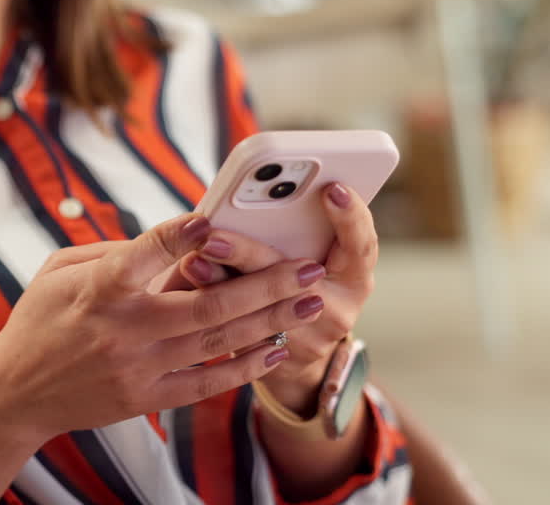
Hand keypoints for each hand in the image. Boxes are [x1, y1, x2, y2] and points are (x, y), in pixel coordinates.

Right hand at [0, 213, 326, 444]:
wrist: (17, 393)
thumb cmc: (40, 319)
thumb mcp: (60, 270)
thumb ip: (115, 251)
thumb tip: (174, 240)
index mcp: (100, 288)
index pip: (148, 253)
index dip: (183, 236)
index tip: (216, 220)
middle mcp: (125, 328)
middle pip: (208, 305)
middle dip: (265, 284)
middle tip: (307, 267)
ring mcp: (140, 366)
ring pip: (218, 342)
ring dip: (269, 321)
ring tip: (310, 302)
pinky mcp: (148, 397)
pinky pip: (208, 382)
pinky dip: (245, 366)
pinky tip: (277, 349)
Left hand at [170, 183, 378, 413]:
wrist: (301, 358)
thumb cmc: (304, 286)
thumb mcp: (318, 257)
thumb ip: (300, 231)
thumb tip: (265, 190)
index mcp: (355, 278)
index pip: (361, 245)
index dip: (350, 217)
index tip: (332, 189)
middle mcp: (338, 309)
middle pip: (295, 279)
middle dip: (249, 254)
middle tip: (213, 236)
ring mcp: (310, 340)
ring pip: (261, 311)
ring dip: (221, 283)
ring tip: (191, 261)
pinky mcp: (277, 360)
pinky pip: (240, 334)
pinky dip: (212, 306)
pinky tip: (188, 288)